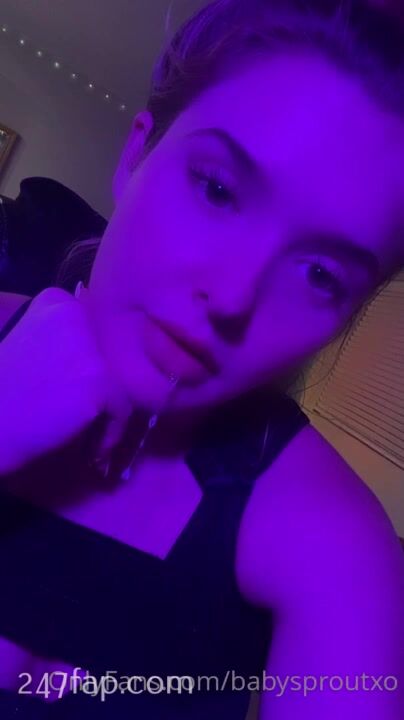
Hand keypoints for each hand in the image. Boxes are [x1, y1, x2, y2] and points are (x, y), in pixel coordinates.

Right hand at [0, 286, 131, 473]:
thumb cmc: (4, 392)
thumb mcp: (30, 344)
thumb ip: (66, 339)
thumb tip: (107, 353)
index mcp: (56, 301)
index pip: (98, 334)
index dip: (91, 368)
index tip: (72, 392)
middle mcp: (74, 314)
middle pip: (114, 358)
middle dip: (102, 391)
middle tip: (79, 417)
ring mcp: (87, 347)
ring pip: (122, 385)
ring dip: (107, 414)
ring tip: (85, 435)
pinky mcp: (99, 379)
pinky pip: (123, 410)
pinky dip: (110, 433)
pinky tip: (89, 447)